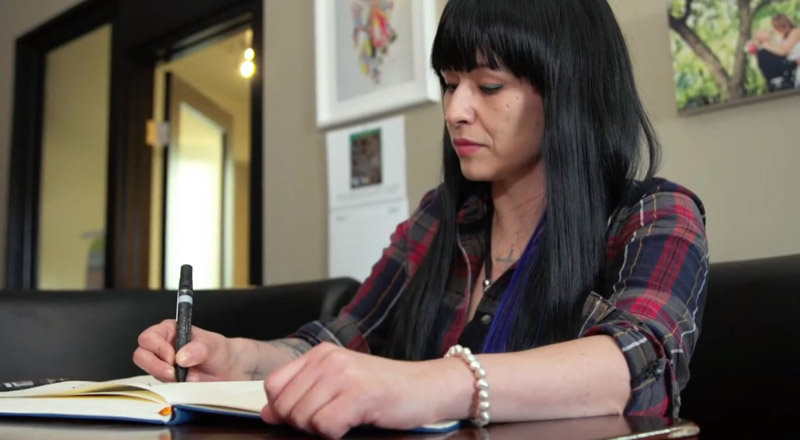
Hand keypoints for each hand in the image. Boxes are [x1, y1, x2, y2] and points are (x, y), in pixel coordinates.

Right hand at [133, 319, 238, 381]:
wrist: (227, 370)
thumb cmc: (219, 351)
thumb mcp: (213, 345)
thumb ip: (200, 348)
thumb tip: (182, 356)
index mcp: (170, 330)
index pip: (149, 337)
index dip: (157, 348)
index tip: (172, 357)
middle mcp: (163, 346)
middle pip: (141, 355)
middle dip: (156, 365)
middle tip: (174, 371)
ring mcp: (162, 364)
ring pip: (148, 370)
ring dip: (164, 376)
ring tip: (184, 376)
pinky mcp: (166, 379)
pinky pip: (158, 384)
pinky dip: (170, 385)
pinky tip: (185, 382)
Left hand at [261, 342, 465, 438]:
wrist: (427, 388)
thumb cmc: (384, 391)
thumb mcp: (339, 385)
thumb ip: (303, 394)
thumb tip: (268, 413)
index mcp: (320, 354)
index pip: (274, 385)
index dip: (284, 409)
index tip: (307, 415)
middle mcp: (328, 359)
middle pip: (285, 406)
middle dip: (302, 423)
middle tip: (332, 420)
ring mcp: (344, 374)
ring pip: (302, 418)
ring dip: (320, 429)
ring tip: (345, 420)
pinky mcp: (359, 394)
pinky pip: (324, 426)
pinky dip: (335, 434)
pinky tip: (354, 424)